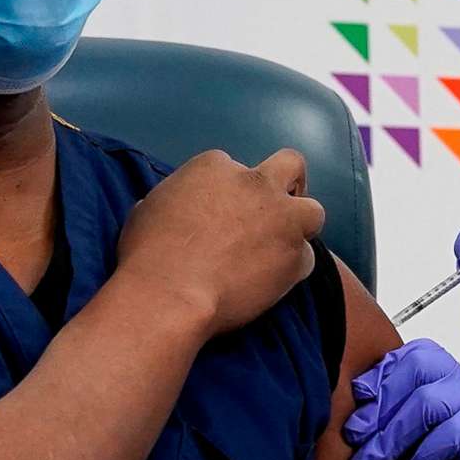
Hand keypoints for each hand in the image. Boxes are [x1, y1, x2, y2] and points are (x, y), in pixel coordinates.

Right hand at [115, 149, 325, 333]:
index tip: (222, 213)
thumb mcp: (148, 209)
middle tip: (276, 210)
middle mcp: (255, 183)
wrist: (170, 293)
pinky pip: (306, 259)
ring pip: (312, 210)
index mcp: (215, 166)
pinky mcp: (295, 256)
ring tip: (279, 249)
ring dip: (299, 226)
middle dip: (287, 183)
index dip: (230, 191)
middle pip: (290, 165)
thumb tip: (176, 208)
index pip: (234, 168)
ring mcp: (281, 218)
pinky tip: (273, 282)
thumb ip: (175, 199)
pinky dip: (293, 269)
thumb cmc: (148, 254)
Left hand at [342, 341, 459, 459]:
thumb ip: (408, 416)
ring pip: (426, 404)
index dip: (379, 376)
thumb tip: (358, 416)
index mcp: (454, 377)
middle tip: (354, 438)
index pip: (411, 356)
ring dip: (390, 437)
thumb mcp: (436, 433)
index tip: (355, 402)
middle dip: (378, 406)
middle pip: (416, 372)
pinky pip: (447, 439)